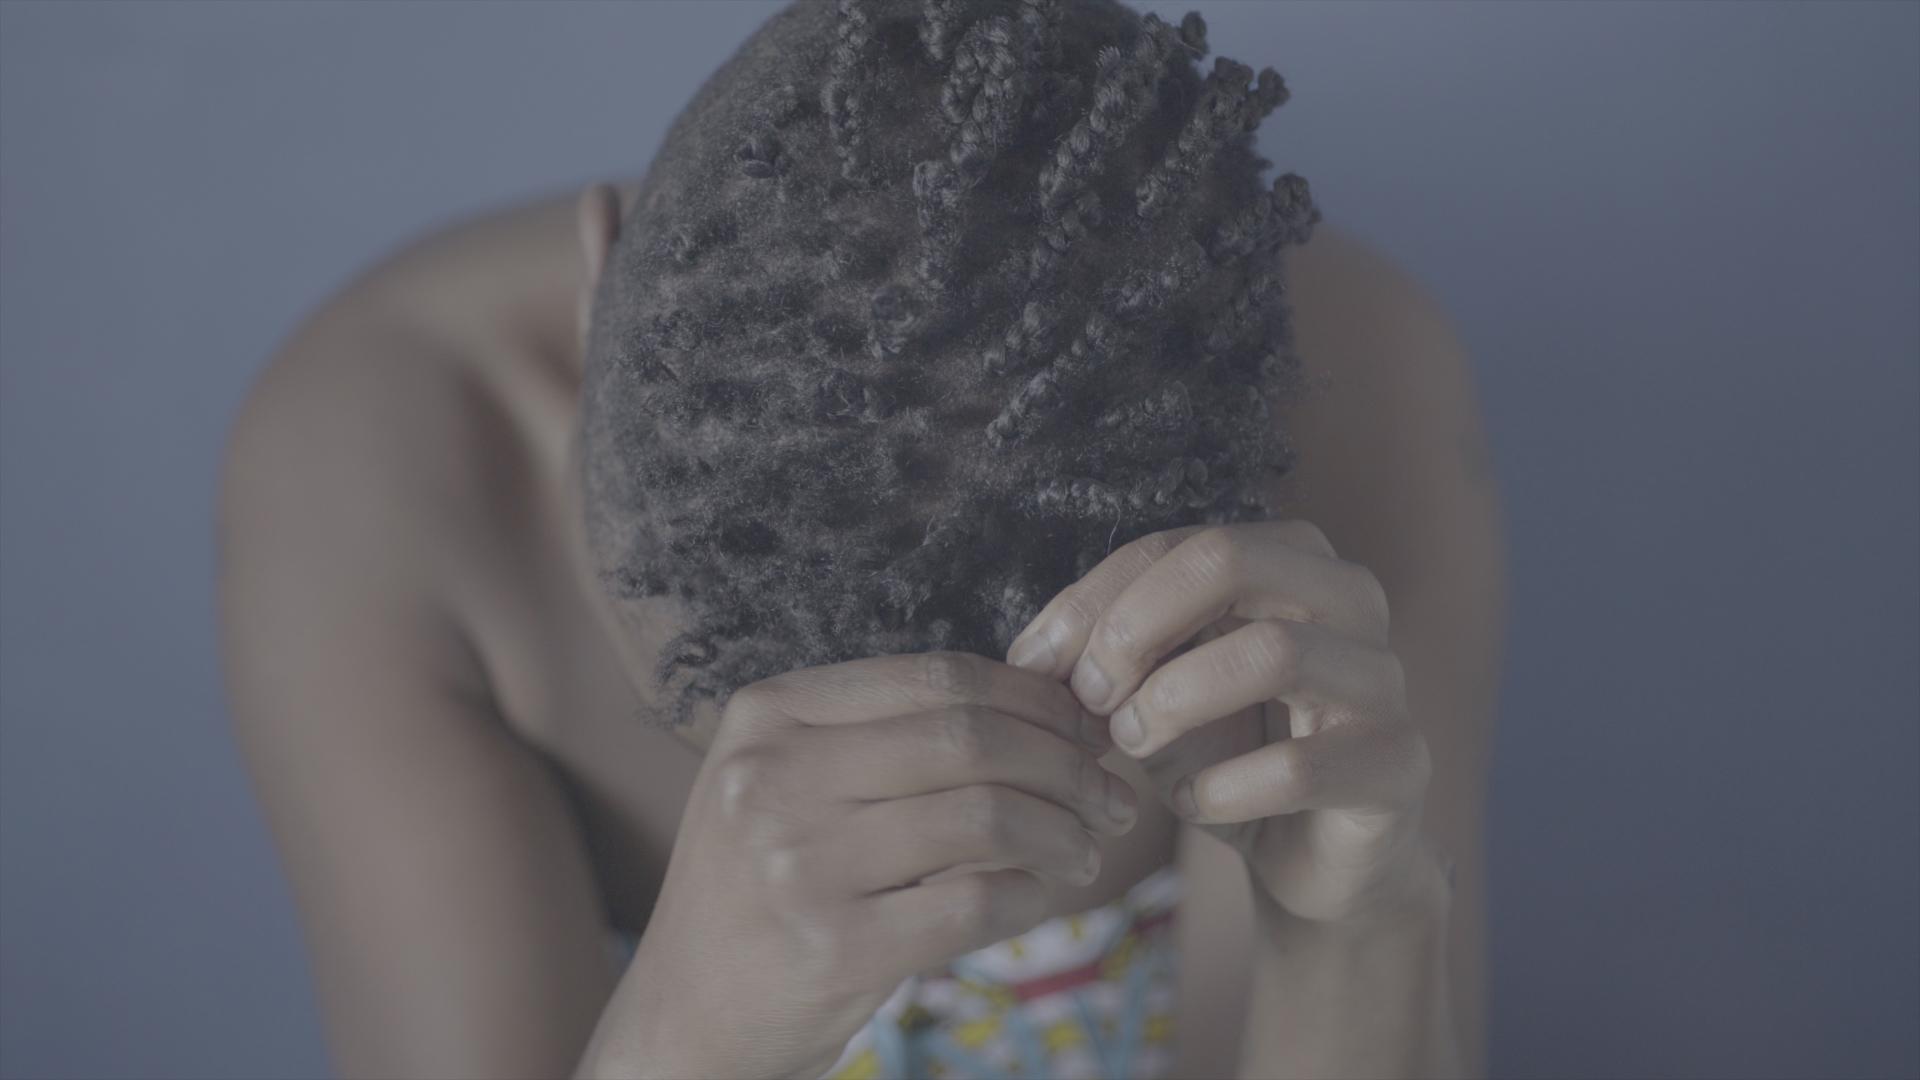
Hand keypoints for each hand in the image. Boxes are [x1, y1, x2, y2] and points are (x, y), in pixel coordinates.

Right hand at [586, 652, 1138, 1079]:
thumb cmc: (766, 886)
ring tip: (1086, 849)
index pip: (939, 677)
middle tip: (1110, 793)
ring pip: (985, 817)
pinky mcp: (833, 948)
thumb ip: (893, 738)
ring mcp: (798, 863)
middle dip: (1067, 763)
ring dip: (1063, 831)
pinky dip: (1032, 895)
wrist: (688, 1015)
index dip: (1035, 698)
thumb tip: (1055, 709)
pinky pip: (976, 903)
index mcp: (770, 714)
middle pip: (971, 738)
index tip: (1086, 729)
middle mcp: (773, 777)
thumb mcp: (791, 783)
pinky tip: (1040, 895)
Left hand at [1005, 521, 1443, 928]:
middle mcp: (1350, 598)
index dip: (1092, 600)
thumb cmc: (1230, 753)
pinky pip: (1300, 767)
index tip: (1033, 664)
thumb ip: (1108, 657)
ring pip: (1272, 651)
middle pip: (1229, 560)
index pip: (1177, 546)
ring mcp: (1385, 679)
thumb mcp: (1156, 691)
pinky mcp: (1399, 766)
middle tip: (1088, 695)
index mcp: (1291, 559)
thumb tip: (1031, 656)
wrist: (1311, 858)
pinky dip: (1222, 790)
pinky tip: (1192, 806)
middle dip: (1135, 625)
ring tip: (1130, 744)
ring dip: (1174, 701)